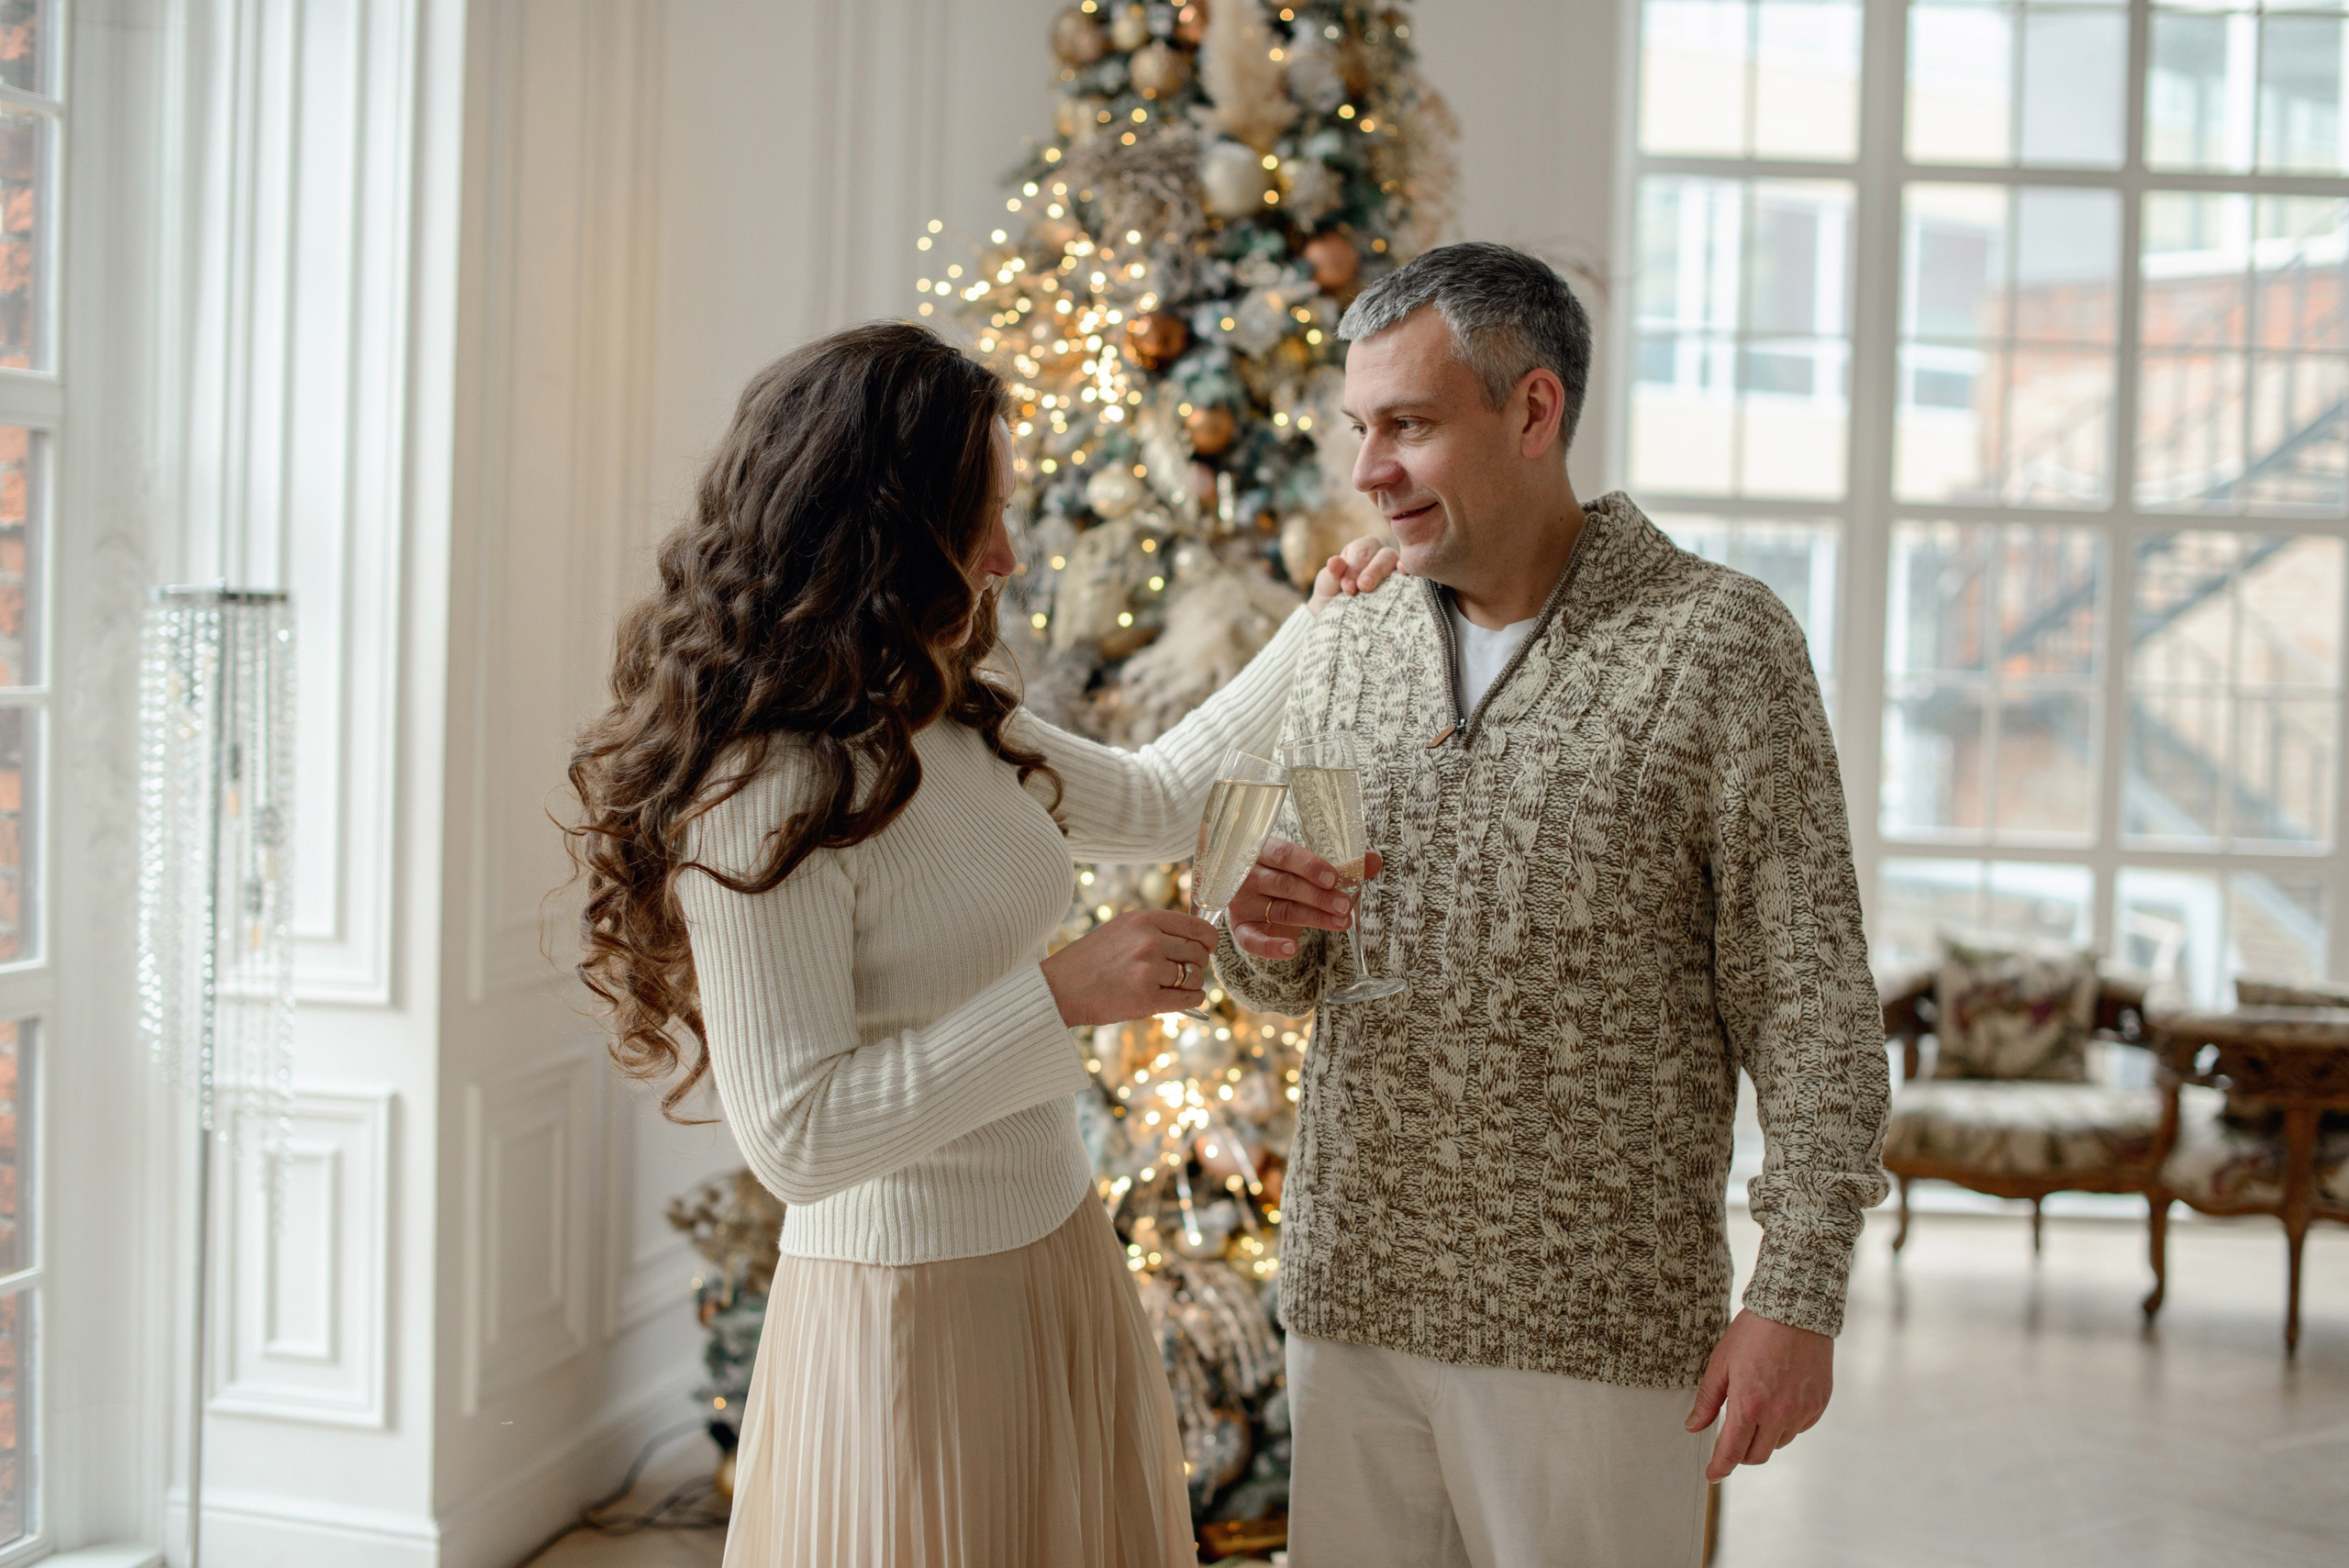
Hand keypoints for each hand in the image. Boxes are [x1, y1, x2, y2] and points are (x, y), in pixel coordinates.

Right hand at [1041, 908, 1218, 1025]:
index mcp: (1144, 920)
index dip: (1208, 940)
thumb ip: (1154, 931)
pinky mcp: (1147, 998)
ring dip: (1191, 984)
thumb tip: (1192, 941)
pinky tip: (1182, 999)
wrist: (1059, 988)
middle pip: (1198, 953)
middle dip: (1197, 964)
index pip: (1197, 926)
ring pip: (1195, 976)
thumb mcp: (1121, 930)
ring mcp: (1149, 969)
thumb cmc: (1090, 961)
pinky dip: (1192, 1000)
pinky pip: (1189, 998)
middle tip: (1185, 972)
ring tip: (1174, 986)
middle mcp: (1150, 941)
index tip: (1207, 947)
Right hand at [1228, 838, 1384, 959]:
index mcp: (1264, 851)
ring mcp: (1242, 902)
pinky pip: (1252, 941)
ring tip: (1342, 922)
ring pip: (1281, 910)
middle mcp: (1249, 875)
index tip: (1334, 878)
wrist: (1257, 898)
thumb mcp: (1310, 870)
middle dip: (1319, 896)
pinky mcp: (1240, 927)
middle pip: (1286, 885)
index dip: (1309, 866)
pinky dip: (1271, 947)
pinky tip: (1292, 949)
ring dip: (1314, 918)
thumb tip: (1375, 860)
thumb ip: (1341, 867)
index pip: (1284, 855)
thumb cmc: (1286, 877)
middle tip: (1346, 906)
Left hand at [1308, 536, 1403, 614]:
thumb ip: (1330, 575)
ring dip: (1386, 574)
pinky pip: (1410, 577)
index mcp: (1359, 551)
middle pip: (1383, 554)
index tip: (1348, 588)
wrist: (1339, 621)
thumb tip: (1334, 561)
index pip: (1362, 551)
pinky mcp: (1403, 587)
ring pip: (1397, 563)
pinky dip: (1408, 574)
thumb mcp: (1327, 587)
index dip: (1355, 567)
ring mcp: (1393, 571)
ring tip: (1376, 589)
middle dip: (1373, 571)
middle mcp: (1379, 556)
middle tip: (1363, 587)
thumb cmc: (1332, 598)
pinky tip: (1404, 574)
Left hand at [1684, 1309, 1833, 1482]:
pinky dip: (1785, 1423)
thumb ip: (1707, 1400)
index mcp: (1749, 1405)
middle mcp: (1778, 1414)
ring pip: (1778, 1443)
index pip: (1732, 1451)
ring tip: (1757, 1409)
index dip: (1720, 1467)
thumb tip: (1694, 1427)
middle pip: (1756, 1456)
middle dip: (1740, 1453)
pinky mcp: (1818, 1405)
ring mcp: (1802, 1411)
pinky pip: (1798, 1428)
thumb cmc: (1753, 1333)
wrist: (1796, 1311)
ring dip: (1764, 1437)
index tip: (1713, 1474)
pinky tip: (1778, 1400)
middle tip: (1732, 1437)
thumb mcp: (1721, 1363)